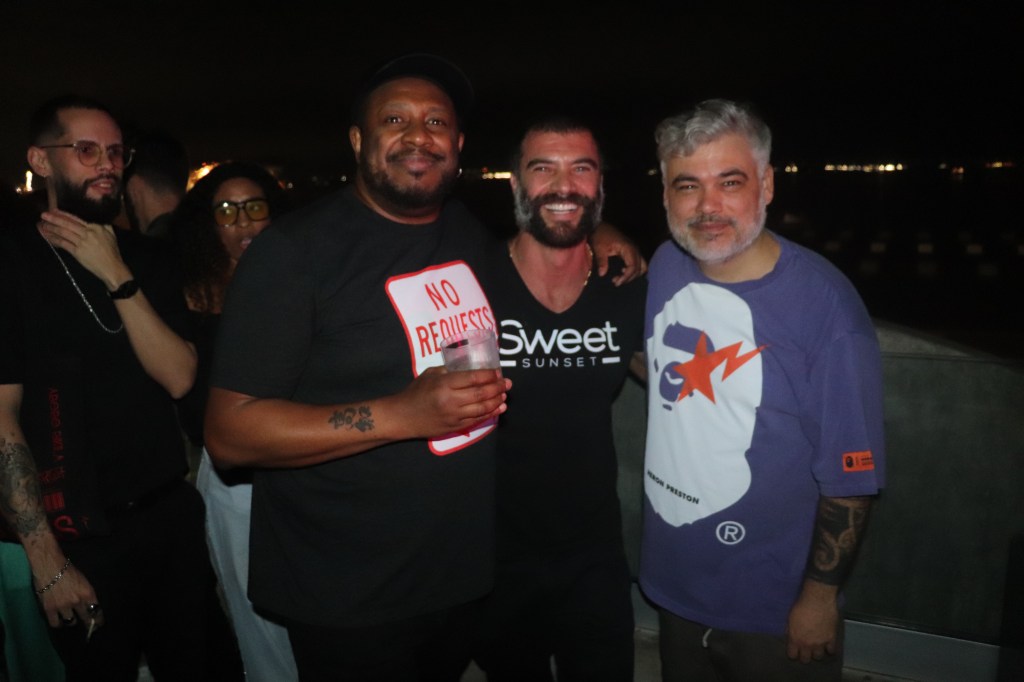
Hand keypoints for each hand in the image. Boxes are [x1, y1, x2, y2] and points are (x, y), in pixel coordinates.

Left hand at [38, 209, 131, 289]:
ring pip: (63, 233)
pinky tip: (48, 237)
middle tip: (43, 215)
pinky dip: (54, 240)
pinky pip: (63, 244)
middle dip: (54, 219)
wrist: (112, 267)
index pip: (76, 219)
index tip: (54, 210)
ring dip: (52, 228)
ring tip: (42, 225)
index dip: (64, 214)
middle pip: (67, 224)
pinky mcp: (77, 252)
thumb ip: (103, 226)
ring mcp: (82, 242)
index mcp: (96, 227)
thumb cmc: (113, 252)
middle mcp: (87, 232)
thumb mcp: (111, 235)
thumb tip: (96, 221)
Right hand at [38, 562, 104, 634]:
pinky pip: (55, 623)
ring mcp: (63, 606)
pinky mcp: (49, 609)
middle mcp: (77, 602)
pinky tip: (59, 621)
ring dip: (72, 622)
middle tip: (90, 628)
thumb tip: (89, 605)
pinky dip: (58, 623)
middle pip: (86, 618)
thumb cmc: (68, 570)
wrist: (49, 566)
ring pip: (71, 622)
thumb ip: (86, 594)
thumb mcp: (83, 581)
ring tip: (71, 620)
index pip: (97, 611)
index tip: (98, 624)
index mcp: (88, 593)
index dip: (98, 619)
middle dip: (89, 624)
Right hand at [390, 366, 509, 438]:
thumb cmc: (415, 392)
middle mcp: (451, 400)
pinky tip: (499, 408)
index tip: (497, 372)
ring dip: (496, 401)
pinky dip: (490, 414)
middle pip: (481, 393)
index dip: (488, 375)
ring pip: (482, 408)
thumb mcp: (430, 374)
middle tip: (507, 383)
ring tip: (504, 395)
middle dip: (497, 387)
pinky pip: (477, 420)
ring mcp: (454, 416)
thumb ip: (449, 371)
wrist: (403, 417)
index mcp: (444, 384)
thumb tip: (470, 369)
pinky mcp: (455, 427)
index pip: (473, 378)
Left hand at [591, 222, 647, 285]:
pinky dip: (634, 270)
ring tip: (620, 278)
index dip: (627, 277)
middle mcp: (634, 249)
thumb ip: (602, 261)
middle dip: (629, 277)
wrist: (600, 226)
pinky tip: (623, 272)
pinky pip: (638, 263)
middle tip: (616, 282)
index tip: (616, 282)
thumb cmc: (600, 236)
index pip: (633, 266)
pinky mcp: (632, 251)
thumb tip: (602, 274)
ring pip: (642, 266)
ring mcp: (634, 250)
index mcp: (628, 248)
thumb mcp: (599, 248)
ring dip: (633, 274)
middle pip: (639, 268)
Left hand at [785, 586, 838, 662]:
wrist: (817, 600)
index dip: (793, 654)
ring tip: (816, 648)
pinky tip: (828, 646)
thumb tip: (790, 636)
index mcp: (795, 639)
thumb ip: (790, 630)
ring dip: (816, 653)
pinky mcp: (831, 639)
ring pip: (818, 657)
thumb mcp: (790, 618)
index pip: (792, 655)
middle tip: (805, 651)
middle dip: (804, 656)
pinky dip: (829, 649)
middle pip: (806, 659)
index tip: (794, 651)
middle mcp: (807, 644)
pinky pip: (831, 650)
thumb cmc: (801, 606)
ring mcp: (820, 643)